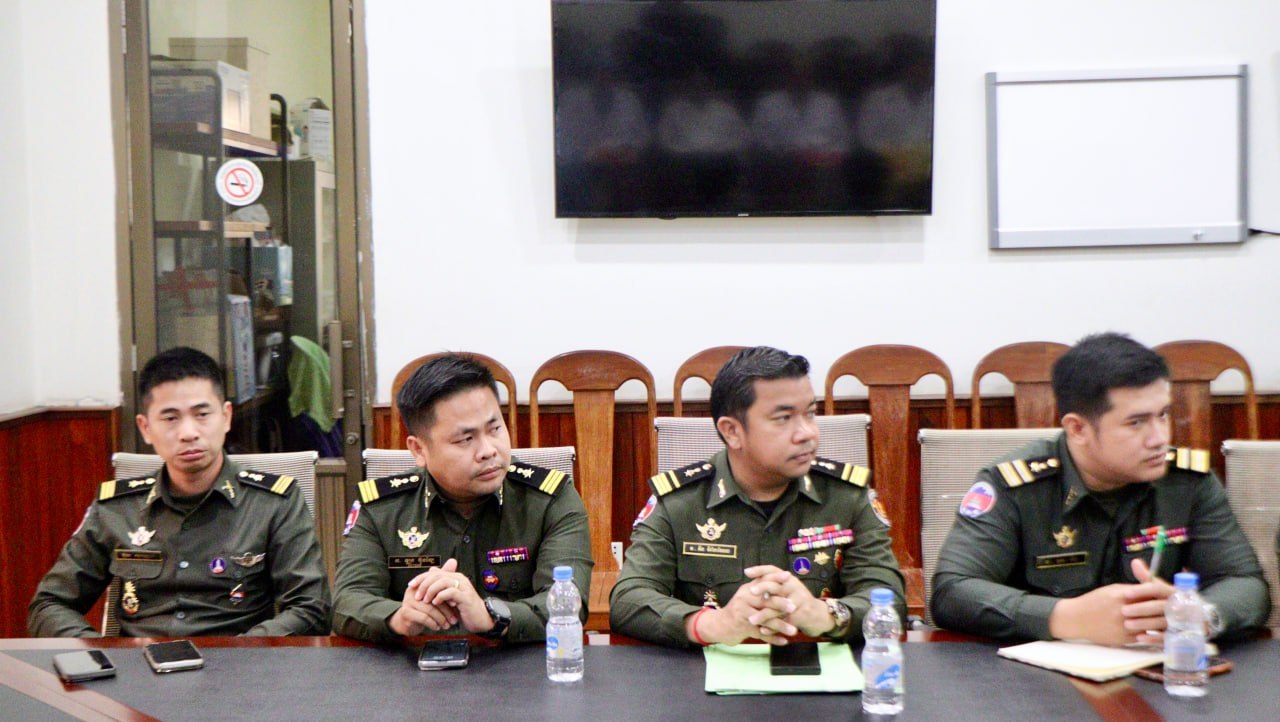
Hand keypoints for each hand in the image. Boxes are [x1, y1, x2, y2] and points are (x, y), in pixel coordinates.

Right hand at [388, 570, 456, 635]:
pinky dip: (433, 623)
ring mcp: (407, 601)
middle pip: (434, 599)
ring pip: (430, 609)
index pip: (436, 587)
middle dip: (446, 610)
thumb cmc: (422, 608)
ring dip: (441, 619)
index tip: (456, 604)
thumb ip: (442, 578)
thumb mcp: (434, 593)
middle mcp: (412, 591)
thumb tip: (453, 560)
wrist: (406, 623)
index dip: (446, 596)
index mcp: (419, 584)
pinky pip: (423, 618)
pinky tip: (437, 627)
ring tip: (448, 625)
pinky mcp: (406, 613)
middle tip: (454, 619)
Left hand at [411, 558, 492, 633]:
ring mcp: (463, 587)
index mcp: (455, 577)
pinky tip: (435, 603)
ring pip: (442, 582)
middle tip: (416, 595)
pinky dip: (440, 597)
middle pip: (437, 575)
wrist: (480, 619)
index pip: (434, 572)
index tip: (411, 585)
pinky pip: (450, 592)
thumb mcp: (449, 597)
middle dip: (423, 584)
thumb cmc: (464, 609)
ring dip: (430, 591)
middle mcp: (459, 579)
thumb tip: (431, 571)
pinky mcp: (465, 597)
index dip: (421, 577)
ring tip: (425, 600)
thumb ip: (441, 585)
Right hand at [686, 566, 797, 645]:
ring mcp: (743, 614)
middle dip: (781, 604)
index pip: (762, 581)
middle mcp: (744, 599)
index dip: (775, 578)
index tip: (789, 576)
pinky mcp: (743, 628)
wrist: (720, 625)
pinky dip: (773, 639)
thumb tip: (778, 577)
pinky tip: (784, 641)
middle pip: (765, 600)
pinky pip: (761, 634)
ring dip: (780, 625)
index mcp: (747, 590)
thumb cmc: (738, 610)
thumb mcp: (746, 595)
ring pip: (765, 620)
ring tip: (794, 630)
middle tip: (794, 607)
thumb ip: (759, 587)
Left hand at [743, 565, 832, 637]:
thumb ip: (773, 586)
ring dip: (763, 615)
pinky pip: (784, 621)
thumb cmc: (798, 601)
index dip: (760, 570)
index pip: (773, 570)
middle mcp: (794, 586)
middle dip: (762, 588)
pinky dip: (773, 627)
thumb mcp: (787, 590)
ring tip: (751, 620)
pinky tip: (763, 631)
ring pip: (778, 606)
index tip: (746, 572)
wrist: (819, 615)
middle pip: (776, 584)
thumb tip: (751, 582)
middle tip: (749, 591)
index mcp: (788, 579)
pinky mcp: (802, 615)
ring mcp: (799, 600)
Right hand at [1047, 559, 1171, 645]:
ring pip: (1150, 626)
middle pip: (1152, 610)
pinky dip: (1152, 635)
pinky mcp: (1123, 639)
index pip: (1147, 592)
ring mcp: (1123, 626)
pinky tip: (1159, 633)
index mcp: (1121, 595)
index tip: (1173, 594)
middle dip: (1166, 609)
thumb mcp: (1111, 590)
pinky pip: (1143, 637)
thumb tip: (1151, 591)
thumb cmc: (1093, 601)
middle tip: (1180, 609)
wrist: (1076, 618)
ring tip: (1174, 622)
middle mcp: (1123, 611)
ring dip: (1162, 624)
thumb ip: (1131, 591)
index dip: (1162, 594)